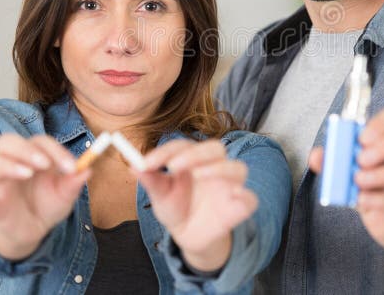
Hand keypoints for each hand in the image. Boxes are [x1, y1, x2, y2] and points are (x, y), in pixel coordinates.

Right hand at [0, 133, 87, 260]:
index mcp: (34, 156)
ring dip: (7, 164)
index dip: (55, 150)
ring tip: (27, 174)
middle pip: (8, 142)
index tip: (71, 167)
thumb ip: (74, 184)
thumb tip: (87, 170)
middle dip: (26, 149)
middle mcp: (12, 163)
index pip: (40, 142)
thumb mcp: (65, 196)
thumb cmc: (48, 205)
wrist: (32, 231)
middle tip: (44, 164)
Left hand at [139, 139, 257, 271]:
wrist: (190, 236)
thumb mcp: (160, 196)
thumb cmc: (176, 208)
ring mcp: (230, 185)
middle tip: (173, 166)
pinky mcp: (240, 206)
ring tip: (199, 175)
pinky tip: (233, 196)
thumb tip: (133, 167)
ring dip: (220, 169)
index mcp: (193, 159)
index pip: (182, 146)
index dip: (164, 152)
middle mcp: (214, 167)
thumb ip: (151, 181)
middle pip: (215, 148)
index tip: (145, 163)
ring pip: (238, 168)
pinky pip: (250, 199)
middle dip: (195, 154)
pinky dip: (244, 196)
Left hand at [309, 106, 383, 248]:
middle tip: (361, 158)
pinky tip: (363, 200)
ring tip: (359, 180)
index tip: (360, 137)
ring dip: (381, 175)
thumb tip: (316, 156)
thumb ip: (332, 161)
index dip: (380, 122)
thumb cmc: (369, 186)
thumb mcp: (348, 170)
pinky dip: (380, 199)